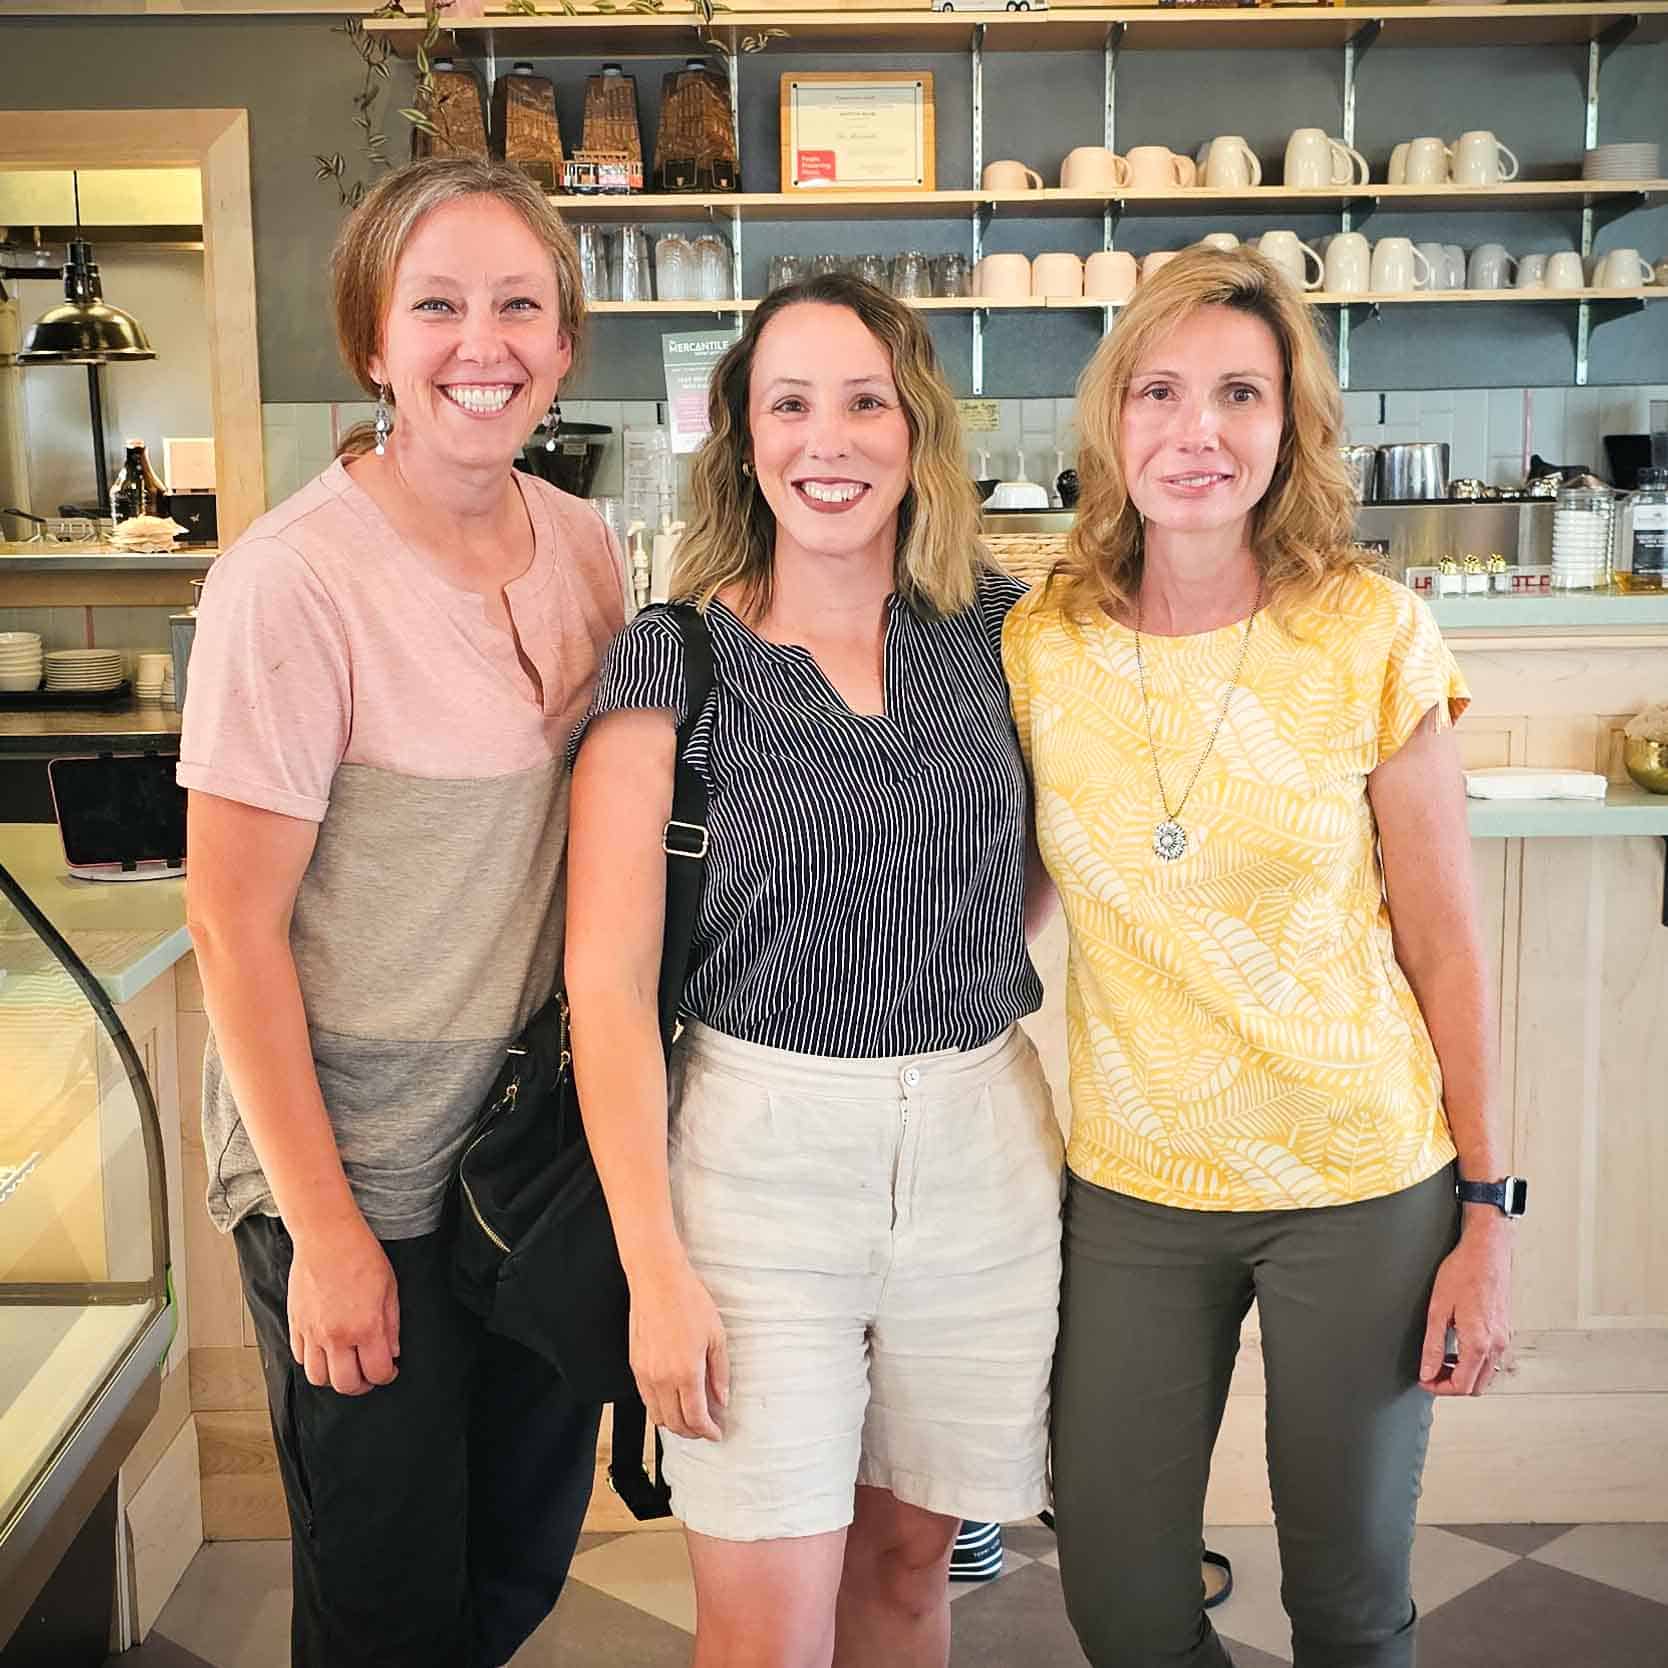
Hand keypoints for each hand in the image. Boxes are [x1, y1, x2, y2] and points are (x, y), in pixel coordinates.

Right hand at [286, 1217, 400, 1396]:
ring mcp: (312, 1332)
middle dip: (361, 1385)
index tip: (390, 1370)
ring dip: (334, 1378)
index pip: (377, 1372)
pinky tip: (326, 1350)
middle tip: (368, 1374)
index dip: (388, 1376)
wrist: (327, 1236)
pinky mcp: (295, 1324)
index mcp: (365, 1327)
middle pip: (345, 1384)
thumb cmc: (361, 1255)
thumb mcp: (390, 1288)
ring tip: (345, 1365)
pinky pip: (300, 1357)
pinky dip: (313, 1361)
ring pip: (318, 1378)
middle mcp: (336, 1335)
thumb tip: (392, 1352)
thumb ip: (391, 1325)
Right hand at [628, 1257, 728, 1440]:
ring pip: (657, 1416)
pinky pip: (645, 1399)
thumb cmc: (689, 1302)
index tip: (716, 1432)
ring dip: (674, 1423)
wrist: (658, 1281)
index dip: (708, 1431)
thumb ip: (719, 1373)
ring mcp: (645, 1374)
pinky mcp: (635, 1366)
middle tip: (706, 1427)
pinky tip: (672, 1399)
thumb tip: (721, 1399)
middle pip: (675, 1424)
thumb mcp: (716, 1336)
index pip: (695, 1418)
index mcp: (686, 1373)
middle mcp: (662, 1379)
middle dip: (692, 1432)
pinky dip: (659, 1408)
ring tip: (690, 1416)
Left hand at [1419, 1211, 1512, 1395]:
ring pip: (1486, 1374)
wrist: (1487, 1252)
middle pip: (1476, 1386)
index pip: (1462, 1385)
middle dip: (1452, 1385)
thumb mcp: (1438, 1309)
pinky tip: (1457, 1347)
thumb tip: (1427, 1371)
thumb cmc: (1463, 1272)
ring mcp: (1503, 1338)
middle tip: (1430, 1373)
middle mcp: (1496, 1344)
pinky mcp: (1505, 1330)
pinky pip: (1492, 1359)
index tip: (1424, 1381)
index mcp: (1479, 1342)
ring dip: (1464, 1374)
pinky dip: (1475, 1362)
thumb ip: (1433, 1345)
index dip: (1440, 1388)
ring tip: (1441, 1360)